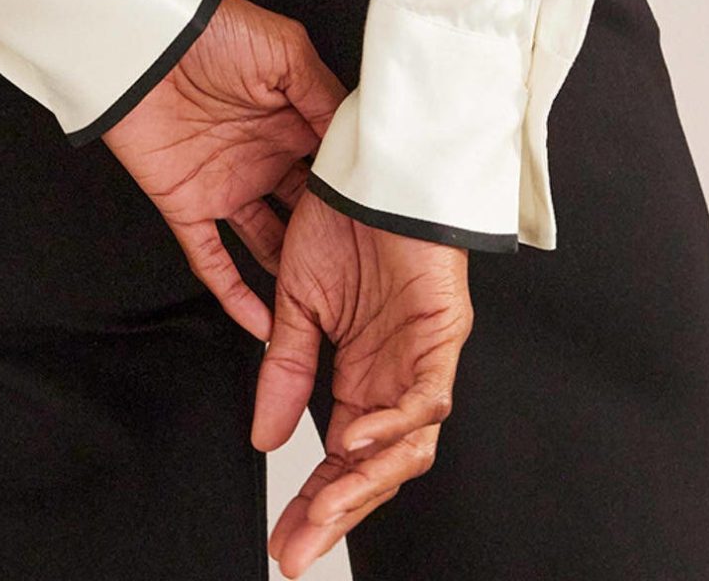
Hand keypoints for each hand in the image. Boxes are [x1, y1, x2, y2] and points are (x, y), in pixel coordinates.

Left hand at [102, 0, 345, 340]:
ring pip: (266, 244)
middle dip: (333, 247)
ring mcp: (227, 184)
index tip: (388, 234)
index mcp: (292, 122)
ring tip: (326, 318)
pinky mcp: (187, 203)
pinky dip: (235, 296)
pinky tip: (263, 327)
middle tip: (368, 286)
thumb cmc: (215, 33)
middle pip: (306, 213)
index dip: (356, 199)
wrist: (144, 43)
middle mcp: (264, 157)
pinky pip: (212, 259)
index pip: (332, 169)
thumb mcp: (286, 52)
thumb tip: (360, 138)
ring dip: (290, 280)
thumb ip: (323, 95)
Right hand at [251, 192, 474, 577]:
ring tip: (328, 505)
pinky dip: (394, 423)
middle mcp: (395, 378)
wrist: (371, 165)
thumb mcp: (296, 304)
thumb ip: (285, 372)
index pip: (341, 461)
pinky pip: (428, 397)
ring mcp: (424, 360)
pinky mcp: (444, 333)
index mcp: (361, 377)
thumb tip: (264, 435)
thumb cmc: (343, 220)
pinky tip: (357, 437)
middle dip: (339, 513)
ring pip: (409, 448)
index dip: (316, 502)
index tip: (285, 538)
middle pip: (377, 470)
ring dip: (366, 483)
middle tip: (300, 543)